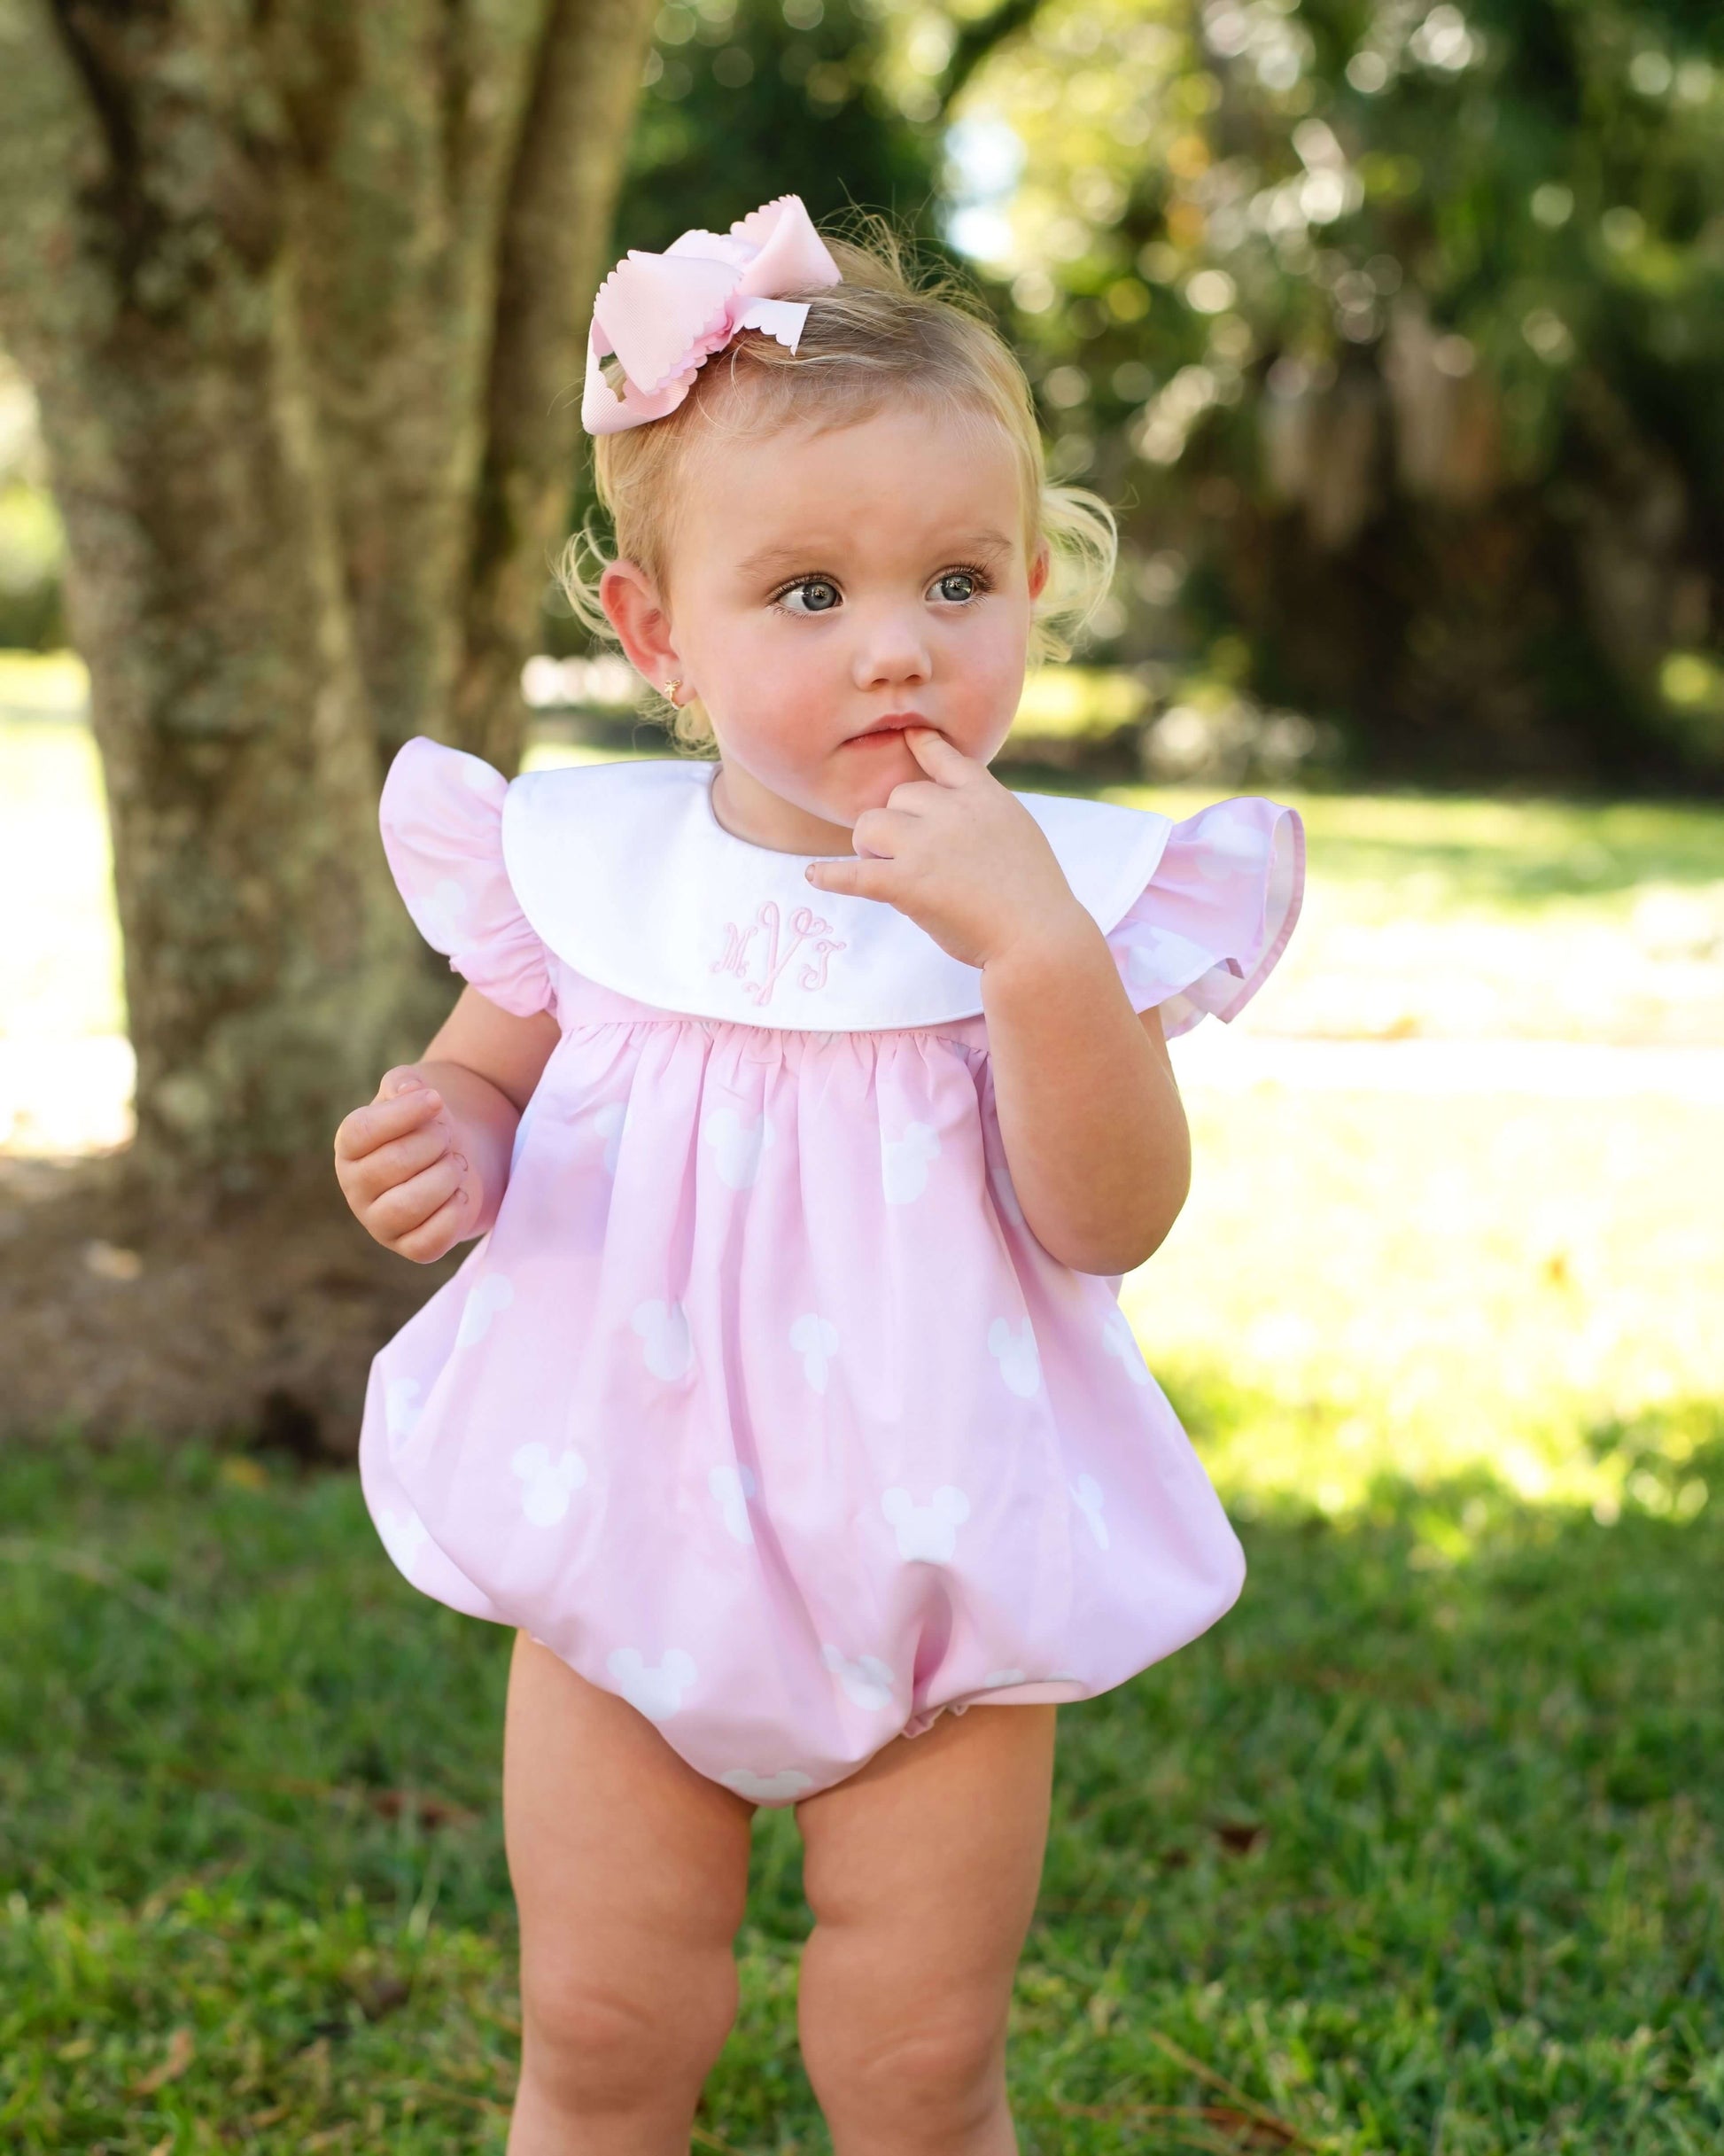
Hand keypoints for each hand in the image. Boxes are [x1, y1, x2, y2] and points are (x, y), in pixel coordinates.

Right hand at [333, 1067, 481, 1262]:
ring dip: (443, 1178)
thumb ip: (404, 1083)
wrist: (456, 1154)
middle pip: (389, 1166)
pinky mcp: (409, 1247)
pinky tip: (460, 1194)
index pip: (360, 1132)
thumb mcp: (413, 1092)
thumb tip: (409, 1089)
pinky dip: (452, 1215)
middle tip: (447, 1136)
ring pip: (406, 1207)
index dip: (401, 1114)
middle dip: (431, 1144)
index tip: (435, 1100)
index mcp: (349, 1147)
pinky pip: (427, 1243)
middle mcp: (357, 1187)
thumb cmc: (426, 1122)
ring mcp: (380, 1221)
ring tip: (456, 1165)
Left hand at [803, 726, 1089, 970]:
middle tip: (911, 859)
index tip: (907, 736)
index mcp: (984, 796)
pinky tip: (814, 877)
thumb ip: (984, 814)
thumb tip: (949, 807)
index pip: (944, 759)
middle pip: (898, 797)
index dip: (922, 745)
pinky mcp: (907, 883)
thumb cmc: (1034, 897)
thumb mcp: (1019, 834)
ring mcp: (927, 846)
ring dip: (871, 847)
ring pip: (869, 826)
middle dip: (897, 824)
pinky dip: (830, 876)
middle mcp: (952, 811)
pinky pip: (854, 873)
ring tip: (885, 870)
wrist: (1038, 937)